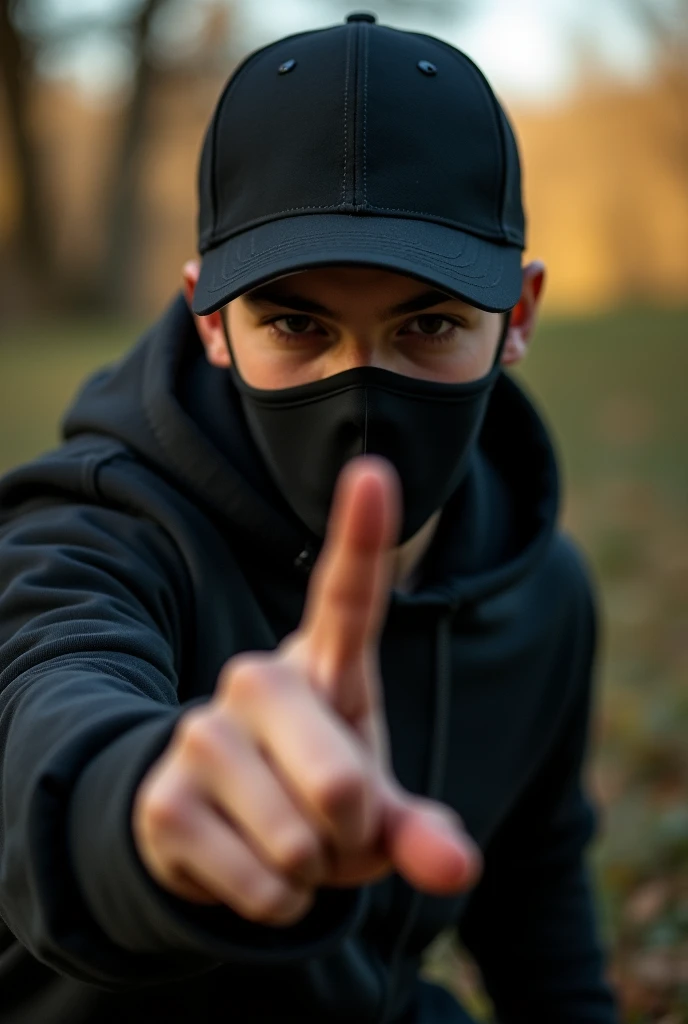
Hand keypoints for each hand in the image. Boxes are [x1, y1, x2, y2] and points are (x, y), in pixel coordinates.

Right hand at [132, 456, 481, 925]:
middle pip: (343, 781)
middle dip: (352, 832)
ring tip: (284, 840)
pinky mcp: (163, 798)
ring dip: (309, 870)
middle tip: (327, 823)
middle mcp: (256, 678)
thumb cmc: (315, 793)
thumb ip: (419, 829)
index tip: (373, 468)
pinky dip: (273, 903)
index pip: (348, 593)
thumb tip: (459, 867)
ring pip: (299, 844)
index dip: (362, 535)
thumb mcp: (378, 809)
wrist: (222, 832)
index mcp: (322, 664)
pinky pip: (259, 885)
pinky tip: (247, 866)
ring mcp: (201, 732)